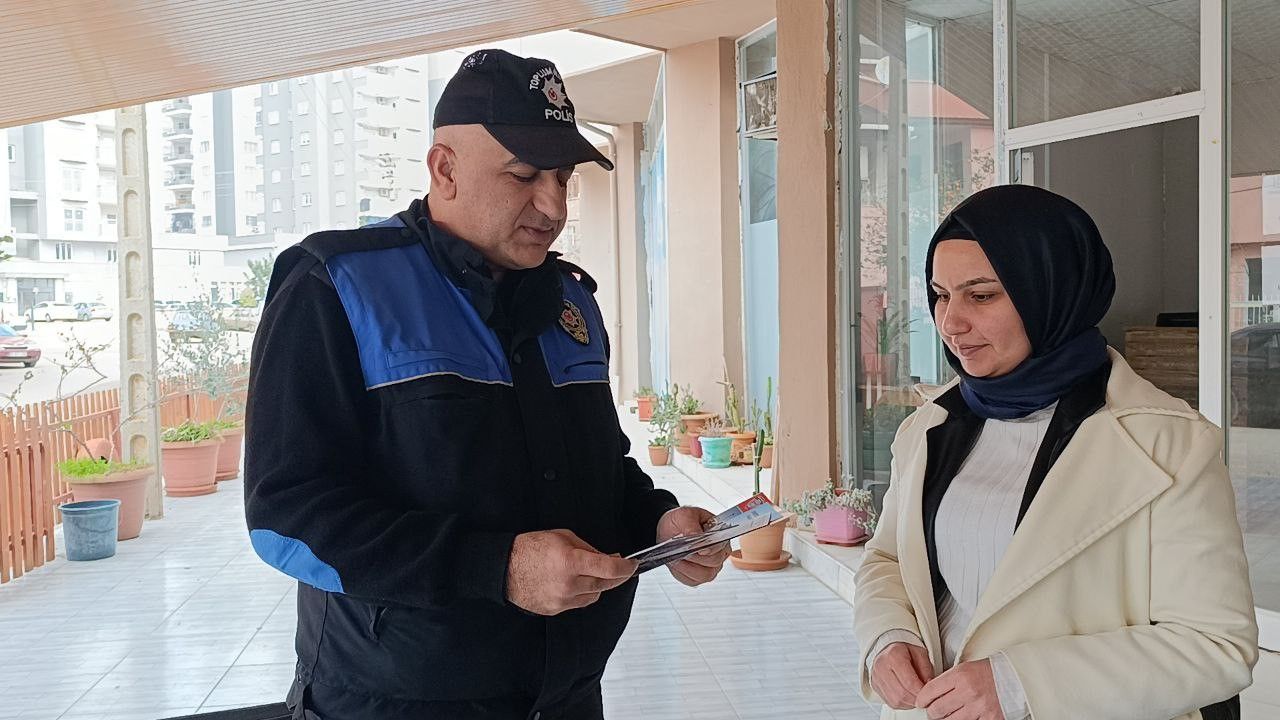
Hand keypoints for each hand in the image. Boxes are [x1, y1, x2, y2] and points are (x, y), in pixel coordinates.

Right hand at [506, 529, 636, 615]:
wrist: (503, 569)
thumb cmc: (529, 548)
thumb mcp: (562, 537)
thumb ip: (588, 549)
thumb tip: (608, 558)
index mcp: (571, 562)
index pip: (610, 570)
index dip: (626, 568)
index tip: (632, 564)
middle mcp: (569, 584)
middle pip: (606, 585)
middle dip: (616, 576)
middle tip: (619, 567)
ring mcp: (562, 600)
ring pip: (594, 595)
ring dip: (598, 585)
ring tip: (589, 573)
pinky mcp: (555, 610)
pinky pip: (579, 603)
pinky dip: (583, 593)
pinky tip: (575, 583)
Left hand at [656, 506, 729, 586]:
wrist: (669, 529)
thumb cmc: (681, 521)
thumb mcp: (685, 515)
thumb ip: (691, 525)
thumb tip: (696, 536)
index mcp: (720, 536)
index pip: (721, 546)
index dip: (711, 548)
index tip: (700, 549)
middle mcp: (719, 553)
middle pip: (714, 562)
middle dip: (696, 557)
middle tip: (682, 551)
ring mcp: (710, 567)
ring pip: (704, 575)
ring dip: (688, 567)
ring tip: (676, 558)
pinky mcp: (697, 577)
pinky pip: (692, 581)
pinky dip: (682, 574)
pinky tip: (676, 564)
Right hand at [871, 642, 934, 709]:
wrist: (888, 649)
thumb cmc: (905, 651)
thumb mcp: (920, 653)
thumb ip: (926, 669)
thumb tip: (928, 687)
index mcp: (893, 655)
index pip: (909, 682)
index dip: (922, 692)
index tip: (930, 694)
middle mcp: (881, 667)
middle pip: (902, 694)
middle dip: (917, 699)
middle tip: (925, 697)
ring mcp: (876, 678)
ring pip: (896, 701)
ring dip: (910, 702)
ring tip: (917, 695)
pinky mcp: (875, 687)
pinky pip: (891, 703)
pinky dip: (903, 703)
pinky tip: (908, 696)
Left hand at [917, 658, 1003, 719]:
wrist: (1015, 677)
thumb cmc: (990, 672)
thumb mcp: (965, 669)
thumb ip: (948, 680)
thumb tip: (930, 693)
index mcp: (960, 676)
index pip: (930, 690)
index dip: (922, 699)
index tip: (921, 702)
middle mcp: (968, 691)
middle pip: (937, 710)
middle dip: (933, 712)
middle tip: (934, 711)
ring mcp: (979, 707)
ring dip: (946, 719)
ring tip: (948, 715)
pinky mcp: (989, 719)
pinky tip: (963, 717)